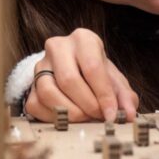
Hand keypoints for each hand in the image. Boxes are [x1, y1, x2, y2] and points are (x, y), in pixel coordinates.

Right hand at [23, 28, 138, 122]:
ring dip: (70, 112)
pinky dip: (53, 117)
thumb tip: (128, 114)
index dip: (103, 94)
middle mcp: (58, 47)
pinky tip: (69, 118)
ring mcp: (41, 65)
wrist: (75, 69)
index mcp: (83, 39)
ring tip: (85, 117)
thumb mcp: (115, 80)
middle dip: (87, 104)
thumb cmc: (97, 74)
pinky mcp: (30, 83)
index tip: (112, 114)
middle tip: (98, 116)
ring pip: (48, 92)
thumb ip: (124, 96)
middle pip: (69, 80)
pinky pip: (35, 104)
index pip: (92, 67)